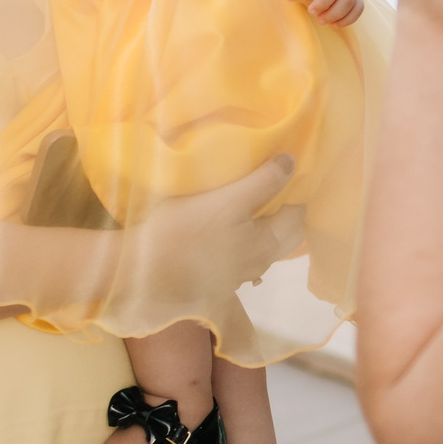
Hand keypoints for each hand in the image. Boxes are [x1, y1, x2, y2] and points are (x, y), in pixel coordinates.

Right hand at [121, 155, 306, 295]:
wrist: (144, 272)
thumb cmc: (185, 231)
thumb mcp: (225, 199)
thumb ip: (262, 182)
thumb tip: (291, 162)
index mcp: (266, 243)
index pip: (298, 215)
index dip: (296, 191)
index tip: (284, 171)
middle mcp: (258, 263)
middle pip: (287, 236)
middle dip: (286, 212)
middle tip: (272, 186)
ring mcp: (237, 276)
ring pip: (266, 249)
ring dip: (266, 229)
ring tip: (251, 205)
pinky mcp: (217, 282)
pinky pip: (243, 259)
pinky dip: (246, 243)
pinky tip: (227, 231)